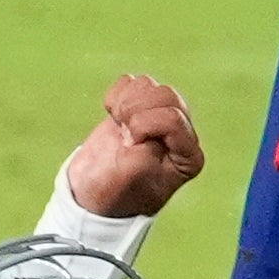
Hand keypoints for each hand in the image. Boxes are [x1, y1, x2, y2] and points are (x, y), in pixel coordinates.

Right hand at [65, 73, 203, 216]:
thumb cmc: (115, 193)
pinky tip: (113, 117)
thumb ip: (147, 144)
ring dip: (126, 102)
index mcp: (188, 156)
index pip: (173, 118)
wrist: (90, 195)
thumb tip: (149, 112)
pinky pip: (132, 83)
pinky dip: (117, 95)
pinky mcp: (138, 109)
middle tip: (121, 133)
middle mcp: (181, 135)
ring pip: (149, 85)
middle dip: (136, 109)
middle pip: (164, 95)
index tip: (129, 147)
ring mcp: (160, 119)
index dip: (144, 126)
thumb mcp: (132, 174)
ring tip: (117, 125)